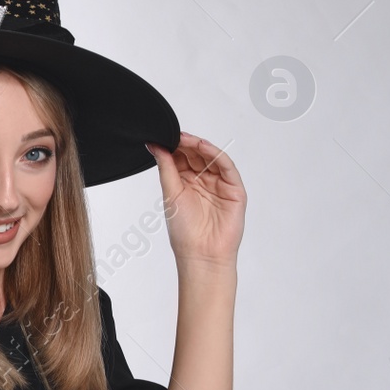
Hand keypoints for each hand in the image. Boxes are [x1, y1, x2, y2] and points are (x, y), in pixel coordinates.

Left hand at [147, 132, 245, 268]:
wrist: (201, 254)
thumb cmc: (184, 231)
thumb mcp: (170, 194)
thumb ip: (166, 169)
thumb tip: (154, 146)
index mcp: (185, 184)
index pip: (181, 159)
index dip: (173, 148)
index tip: (161, 137)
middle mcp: (203, 182)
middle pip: (196, 156)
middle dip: (184, 144)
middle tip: (172, 135)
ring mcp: (219, 185)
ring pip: (211, 158)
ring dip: (199, 146)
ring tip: (185, 139)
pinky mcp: (234, 189)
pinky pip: (226, 167)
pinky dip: (216, 155)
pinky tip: (203, 147)